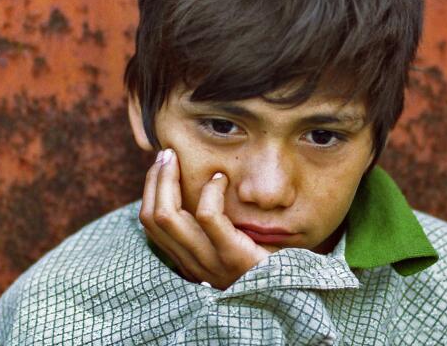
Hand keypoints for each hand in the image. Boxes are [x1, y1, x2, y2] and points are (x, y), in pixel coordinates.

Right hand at [139, 148, 270, 289]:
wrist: (296, 292)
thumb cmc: (267, 263)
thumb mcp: (232, 245)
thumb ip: (215, 228)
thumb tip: (201, 187)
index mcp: (189, 261)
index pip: (151, 225)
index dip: (150, 191)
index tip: (161, 166)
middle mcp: (193, 265)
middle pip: (154, 218)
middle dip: (155, 180)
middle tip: (167, 154)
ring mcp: (210, 263)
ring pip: (170, 216)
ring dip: (169, 179)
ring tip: (178, 158)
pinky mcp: (233, 256)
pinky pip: (208, 217)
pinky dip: (210, 192)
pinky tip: (221, 179)